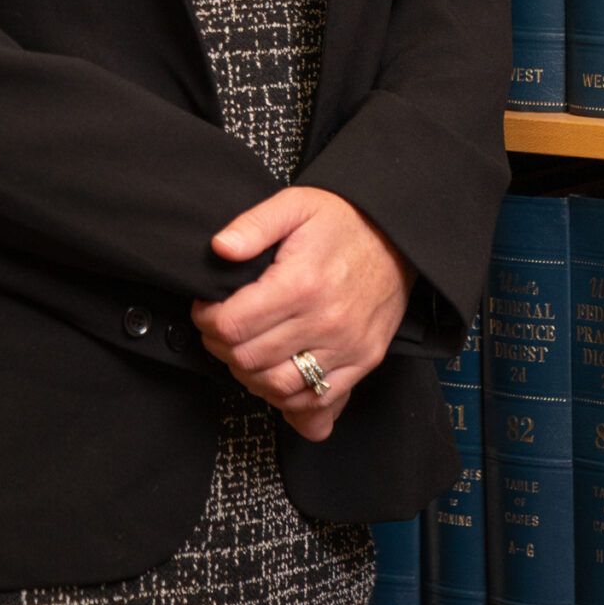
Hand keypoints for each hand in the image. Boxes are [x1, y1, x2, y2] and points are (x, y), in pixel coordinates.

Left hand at [190, 186, 415, 441]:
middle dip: (222, 347)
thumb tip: (220, 248)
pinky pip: (319, 399)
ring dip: (250, 375)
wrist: (397, 234)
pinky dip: (290, 399)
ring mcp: (348, 346)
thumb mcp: (294, 205)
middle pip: (249, 360)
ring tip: (244, 351)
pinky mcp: (364, 360)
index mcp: (301, 284)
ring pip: (279, 388)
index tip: (207, 309)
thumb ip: (253, 225)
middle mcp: (325, 322)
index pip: (233, 326)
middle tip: (221, 329)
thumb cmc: (341, 220)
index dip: (207, 321)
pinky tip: (276, 377)